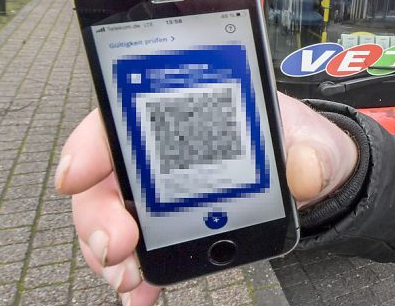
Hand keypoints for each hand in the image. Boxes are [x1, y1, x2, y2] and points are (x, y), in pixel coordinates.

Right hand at [56, 92, 358, 304]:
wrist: (315, 176)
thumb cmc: (302, 143)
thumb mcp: (316, 139)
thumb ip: (314, 151)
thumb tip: (304, 171)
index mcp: (191, 107)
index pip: (126, 112)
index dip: (93, 141)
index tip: (78, 173)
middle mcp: (164, 147)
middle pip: (107, 174)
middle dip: (97, 212)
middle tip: (117, 243)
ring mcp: (161, 190)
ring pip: (111, 216)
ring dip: (110, 250)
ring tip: (130, 278)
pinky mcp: (171, 225)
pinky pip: (140, 249)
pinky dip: (136, 274)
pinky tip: (141, 292)